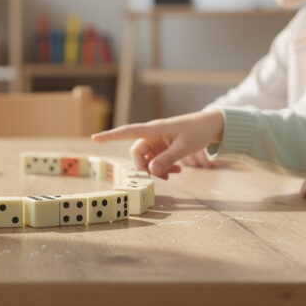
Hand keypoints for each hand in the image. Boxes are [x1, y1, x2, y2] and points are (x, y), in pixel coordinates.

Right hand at [91, 110, 224, 177]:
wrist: (211, 126)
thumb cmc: (197, 131)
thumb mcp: (184, 147)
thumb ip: (167, 159)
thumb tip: (150, 171)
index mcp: (154, 129)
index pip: (127, 131)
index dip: (110, 136)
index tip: (94, 138)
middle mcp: (152, 134)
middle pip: (136, 152)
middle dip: (144, 168)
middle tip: (158, 180)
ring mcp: (157, 141)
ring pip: (146, 158)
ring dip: (154, 169)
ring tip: (171, 175)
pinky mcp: (163, 147)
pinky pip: (155, 160)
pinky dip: (162, 167)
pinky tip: (175, 171)